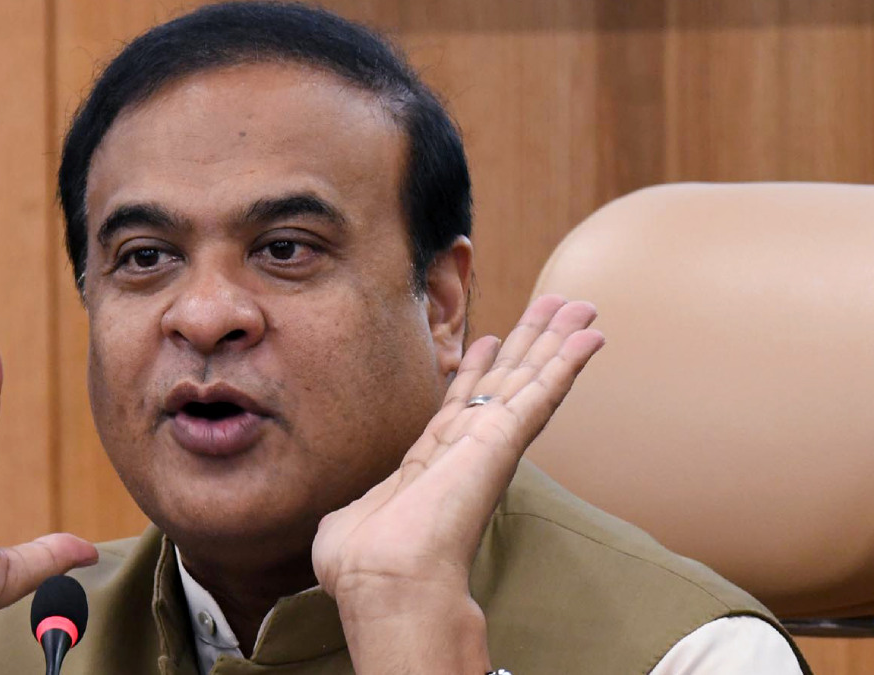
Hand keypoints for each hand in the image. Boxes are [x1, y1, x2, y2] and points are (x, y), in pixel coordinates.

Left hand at [311, 296, 603, 671]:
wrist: (386, 579)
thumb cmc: (363, 565)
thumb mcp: (347, 526)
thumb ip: (355, 513)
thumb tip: (346, 524)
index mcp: (430, 464)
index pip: (459, 406)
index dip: (476, 370)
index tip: (490, 339)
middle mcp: (465, 449)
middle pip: (504, 383)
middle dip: (527, 344)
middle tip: (553, 308)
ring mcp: (488, 444)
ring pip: (528, 380)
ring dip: (555, 342)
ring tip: (579, 308)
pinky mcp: (504, 442)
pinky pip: (541, 394)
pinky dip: (568, 363)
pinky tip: (591, 338)